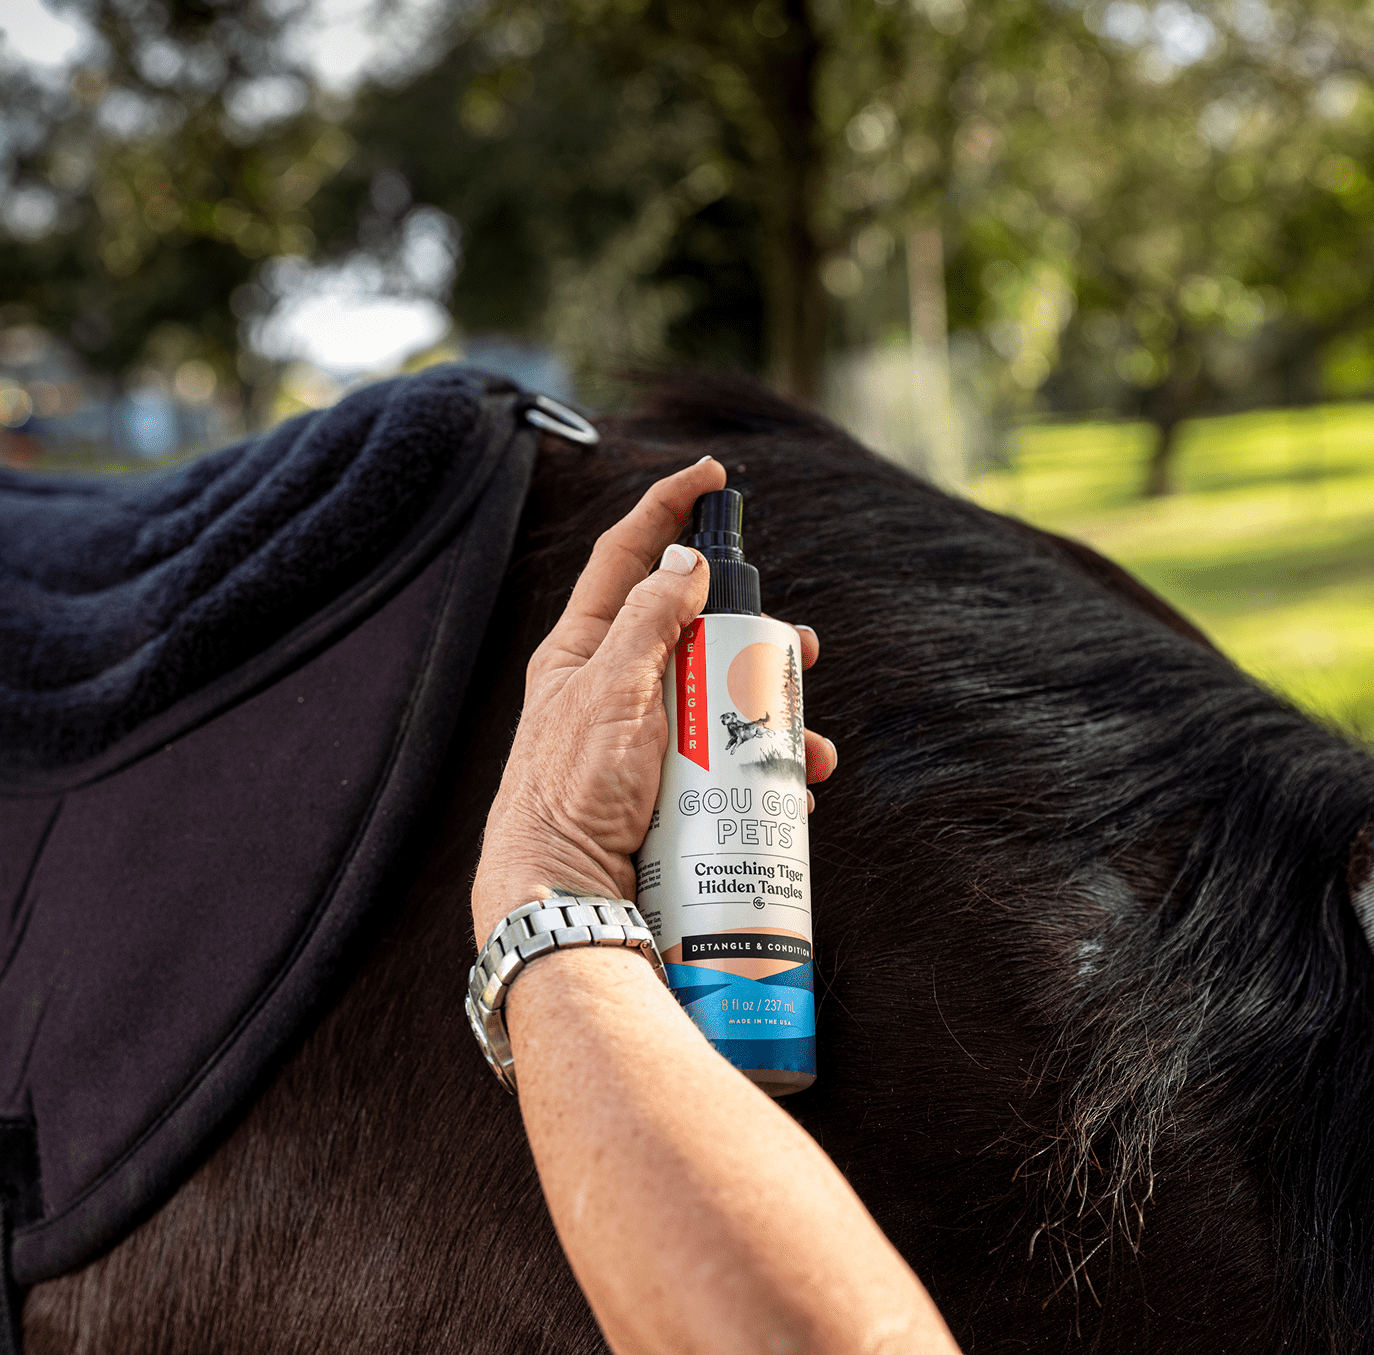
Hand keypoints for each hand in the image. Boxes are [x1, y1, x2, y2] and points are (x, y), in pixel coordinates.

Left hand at [471, 458, 836, 946]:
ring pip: (723, 703)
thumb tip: (684, 557)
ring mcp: (644, 744)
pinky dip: (767, 771)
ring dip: (774, 715)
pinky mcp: (670, 793)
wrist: (565, 897)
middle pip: (695, 635)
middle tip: (799, 643)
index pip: (627, 557)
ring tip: (808, 743)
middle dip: (755, 636)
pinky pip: (729, 766)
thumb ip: (648, 617)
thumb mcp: (609, 688)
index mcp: (583, 653)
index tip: (712, 475)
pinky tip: (792, 789)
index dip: (668, 506)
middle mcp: (615, 691)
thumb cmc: (568, 791)